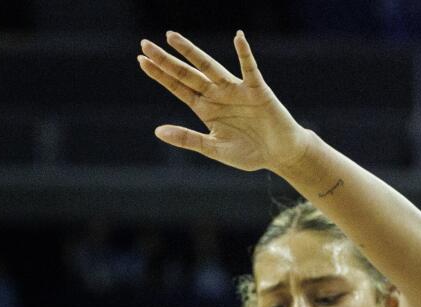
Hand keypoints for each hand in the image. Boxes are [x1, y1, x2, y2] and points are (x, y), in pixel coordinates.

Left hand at [138, 31, 313, 175]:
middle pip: (186, 74)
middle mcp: (216, 94)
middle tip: (144, 44)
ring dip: (190, 52)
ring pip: (209, 66)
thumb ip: (188, 139)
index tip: (141, 61)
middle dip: (166, 60)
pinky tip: (238, 38)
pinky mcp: (257, 89)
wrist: (279, 154)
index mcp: (205, 109)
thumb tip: (157, 131)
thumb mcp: (214, 149)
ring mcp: (235, 90)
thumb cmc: (248, 152)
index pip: (177, 87)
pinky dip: (245, 54)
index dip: (160, 75)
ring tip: (171, 37)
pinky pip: (250, 68)